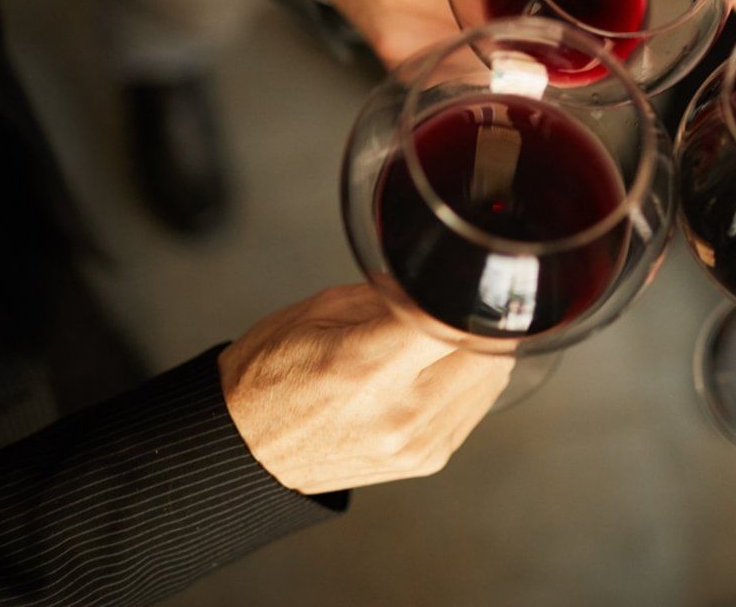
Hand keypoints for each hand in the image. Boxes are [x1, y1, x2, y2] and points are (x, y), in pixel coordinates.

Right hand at [218, 283, 510, 493]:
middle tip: (449, 305)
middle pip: (485, 350)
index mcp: (363, 366)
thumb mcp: (318, 310)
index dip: (469, 292)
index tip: (469, 275)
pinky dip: (468, 382)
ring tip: (435, 341)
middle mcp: (397, 412)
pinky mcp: (427, 460)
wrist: (244, 451)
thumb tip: (444, 280)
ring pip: (491, 378)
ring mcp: (415, 443)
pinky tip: (435, 372)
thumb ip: (390, 295)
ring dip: (476, 350)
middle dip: (474, 319)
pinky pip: (477, 407)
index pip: (454, 320)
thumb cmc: (269, 376)